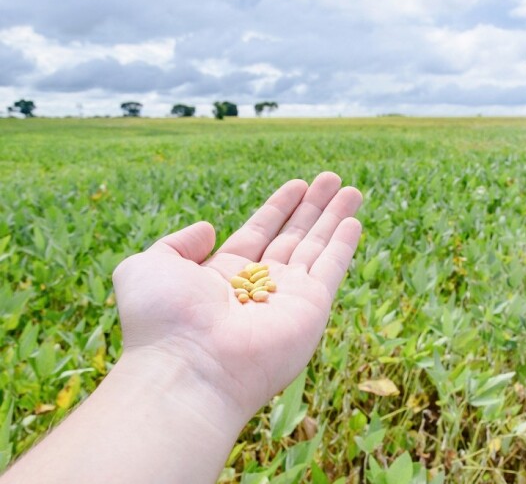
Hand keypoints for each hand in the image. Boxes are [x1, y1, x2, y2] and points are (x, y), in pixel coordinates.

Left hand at [111, 172, 362, 416]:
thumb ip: (177, 243)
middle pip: (293, 237)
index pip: (259, 232)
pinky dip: (343, 245)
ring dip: (334, 218)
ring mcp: (287, 299)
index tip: (299, 184)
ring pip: (316, 247)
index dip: (279, 207)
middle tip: (332, 178)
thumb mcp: (149, 266)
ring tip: (352, 189)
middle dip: (313, 207)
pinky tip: (354, 221)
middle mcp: (259, 287)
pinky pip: (331, 269)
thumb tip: (209, 229)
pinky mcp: (311, 309)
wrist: (190, 368)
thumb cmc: (162, 321)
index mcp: (223, 276)